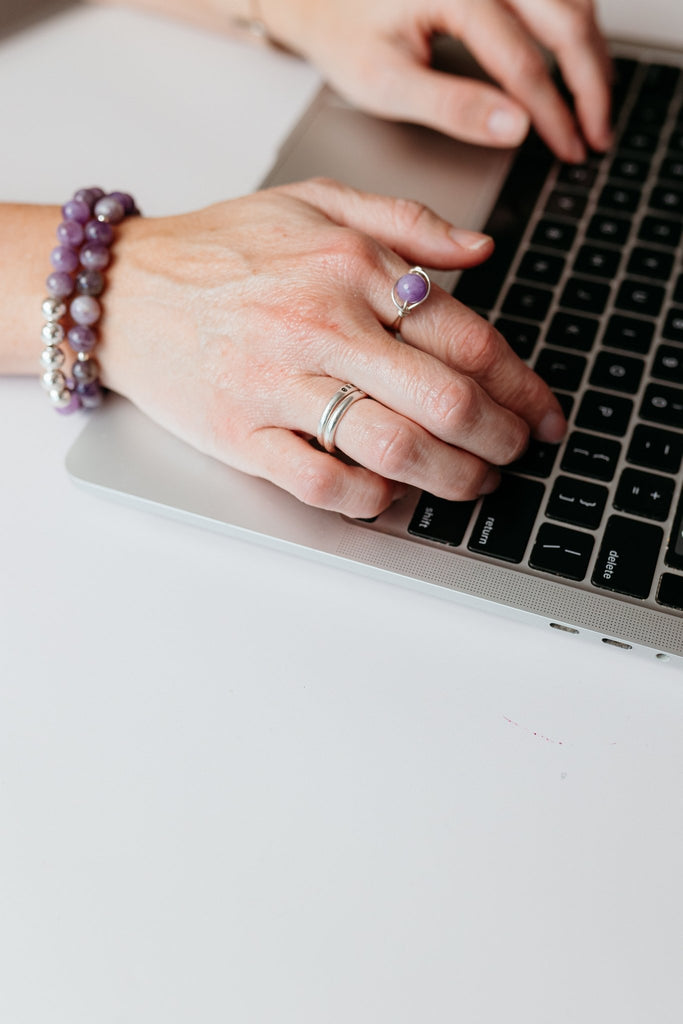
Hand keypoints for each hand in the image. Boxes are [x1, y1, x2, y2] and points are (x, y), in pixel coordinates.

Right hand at [101, 179, 565, 517]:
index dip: (523, 385)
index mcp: (351, 268)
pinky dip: (372, 501)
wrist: (122, 287)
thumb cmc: (220, 248)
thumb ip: (405, 223)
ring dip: (453, 479)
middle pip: (447, 399)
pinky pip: (323, 483)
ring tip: (476, 486)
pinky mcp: (240, 434)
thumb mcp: (315, 203)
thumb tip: (480, 256)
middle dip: (502, 439)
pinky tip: (393, 497)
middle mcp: (321, 325)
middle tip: (518, 455)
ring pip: (395, 448)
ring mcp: (278, 384)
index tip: (542, 411)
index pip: (468, 337)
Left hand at [262, 0, 611, 161]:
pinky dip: (573, 24)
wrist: (321, 1)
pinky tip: (574, 59)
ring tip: (594, 103)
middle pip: (566, 19)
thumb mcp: (388, 85)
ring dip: (589, 50)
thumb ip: (453, 107)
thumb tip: (515, 128)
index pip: (524, 64)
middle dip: (590, 82)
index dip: (554, 114)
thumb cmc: (345, 37)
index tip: (571, 150)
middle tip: (597, 133)